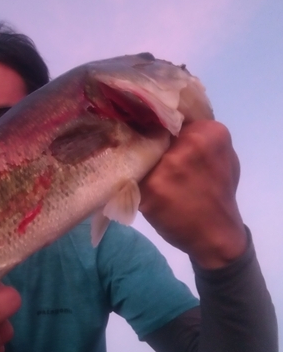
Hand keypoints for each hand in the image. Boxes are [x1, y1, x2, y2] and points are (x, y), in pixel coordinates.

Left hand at [139, 120, 246, 268]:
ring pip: (138, 155)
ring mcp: (167, 166)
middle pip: (151, 133)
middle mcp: (188, 145)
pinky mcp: (151, 188)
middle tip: (138, 152)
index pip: (169, 117)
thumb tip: (164, 124)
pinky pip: (131, 176)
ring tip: (138, 173)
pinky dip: (130, 182)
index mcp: (209, 133)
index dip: (155, 125)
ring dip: (135, 164)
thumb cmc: (217, 193)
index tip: (146, 131)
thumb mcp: (220, 156)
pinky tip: (135, 187)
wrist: (216, 234)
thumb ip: (197, 137)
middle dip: (144, 142)